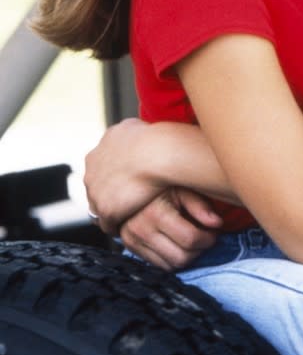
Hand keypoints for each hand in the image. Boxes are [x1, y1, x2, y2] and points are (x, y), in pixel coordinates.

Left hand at [85, 118, 166, 234]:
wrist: (158, 154)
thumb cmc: (156, 139)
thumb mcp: (136, 127)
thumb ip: (130, 133)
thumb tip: (137, 133)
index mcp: (101, 147)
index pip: (101, 166)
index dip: (116, 174)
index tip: (129, 180)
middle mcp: (93, 167)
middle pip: (97, 185)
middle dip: (111, 191)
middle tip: (130, 199)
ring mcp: (96, 189)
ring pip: (99, 205)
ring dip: (113, 210)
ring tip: (130, 217)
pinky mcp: (105, 209)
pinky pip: (108, 224)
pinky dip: (118, 226)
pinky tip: (131, 227)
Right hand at [119, 188, 223, 270]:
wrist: (131, 183)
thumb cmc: (163, 184)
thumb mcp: (183, 188)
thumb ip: (200, 205)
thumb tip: (217, 223)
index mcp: (155, 213)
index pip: (190, 239)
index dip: (209, 238)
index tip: (215, 231)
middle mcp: (141, 230)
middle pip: (181, 258)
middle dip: (200, 250)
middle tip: (207, 237)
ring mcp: (133, 241)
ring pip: (170, 266)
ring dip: (188, 257)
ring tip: (194, 239)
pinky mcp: (131, 248)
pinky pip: (159, 265)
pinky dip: (173, 258)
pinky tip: (179, 243)